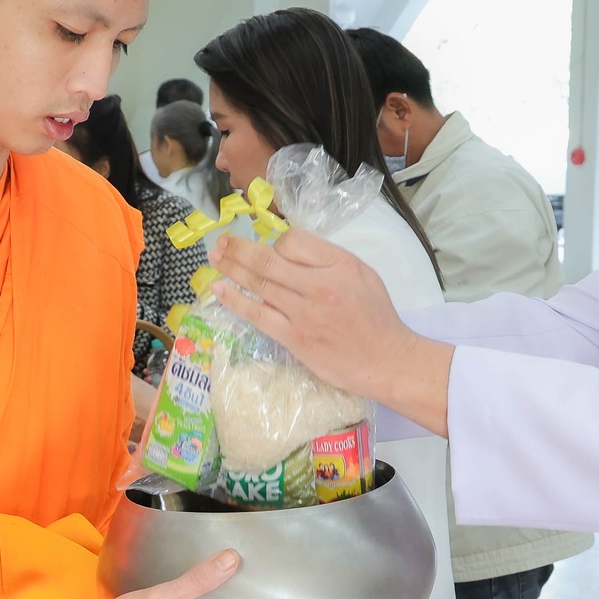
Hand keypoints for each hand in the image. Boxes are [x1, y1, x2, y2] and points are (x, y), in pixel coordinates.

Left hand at [208, 230, 451, 432]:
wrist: (384, 358)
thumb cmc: (375, 315)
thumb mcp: (361, 274)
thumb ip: (328, 260)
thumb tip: (290, 249)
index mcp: (339, 265)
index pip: (294, 241)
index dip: (276, 241)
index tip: (270, 247)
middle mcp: (319, 285)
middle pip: (269, 259)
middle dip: (239, 248)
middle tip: (222, 241)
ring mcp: (304, 313)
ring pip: (259, 284)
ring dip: (231, 269)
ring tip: (214, 258)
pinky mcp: (294, 337)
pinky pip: (258, 314)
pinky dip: (236, 300)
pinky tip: (220, 290)